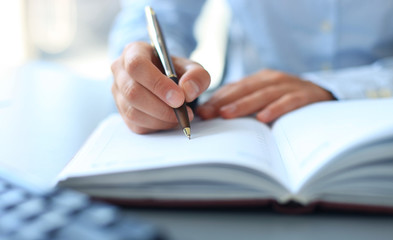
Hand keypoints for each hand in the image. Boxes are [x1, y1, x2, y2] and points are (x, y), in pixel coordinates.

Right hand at [111, 42, 209, 133]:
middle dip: (161, 107)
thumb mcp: (191, 67)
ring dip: (161, 119)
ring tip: (180, 116)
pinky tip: (170, 120)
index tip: (179, 98)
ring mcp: (118, 93)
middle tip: (184, 112)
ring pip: (133, 112)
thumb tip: (188, 91)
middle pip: (132, 92)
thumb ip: (196, 76)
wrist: (166, 80)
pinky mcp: (122, 112)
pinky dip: (157, 126)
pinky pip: (136, 125)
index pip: (137, 65)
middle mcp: (120, 72)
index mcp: (133, 52)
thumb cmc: (175, 71)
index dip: (157, 84)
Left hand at [197, 69, 333, 121]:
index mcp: (259, 79)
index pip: (234, 87)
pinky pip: (288, 101)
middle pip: (245, 89)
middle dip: (224, 101)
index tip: (202, 111)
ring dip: (244, 104)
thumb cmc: (286, 98)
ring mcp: (288, 85)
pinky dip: (276, 108)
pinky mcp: (304, 95)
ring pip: (263, 94)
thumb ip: (245, 102)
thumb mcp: (265, 96)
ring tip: (227, 114)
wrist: (322, 93)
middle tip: (208, 113)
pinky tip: (263, 117)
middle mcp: (271, 79)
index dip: (217, 98)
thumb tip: (217, 116)